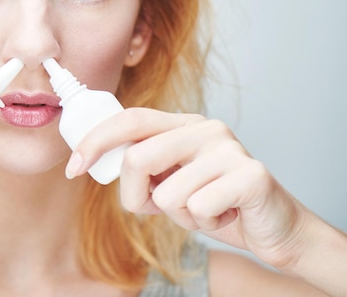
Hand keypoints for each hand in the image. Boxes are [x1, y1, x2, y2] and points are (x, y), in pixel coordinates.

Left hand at [66, 108, 308, 268]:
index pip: (129, 119)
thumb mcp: (168, 181)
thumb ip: (140, 168)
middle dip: (135, 196)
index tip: (72, 167)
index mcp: (182, 124)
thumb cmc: (212, 202)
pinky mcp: (251, 175)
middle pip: (138, 158)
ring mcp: (229, 148)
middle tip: (156, 207)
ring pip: (166, 194)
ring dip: (178, 216)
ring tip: (204, 209)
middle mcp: (204, 128)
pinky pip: (198, 209)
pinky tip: (225, 216)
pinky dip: (204, 224)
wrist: (273, 227)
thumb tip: (89, 159)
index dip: (96, 141)